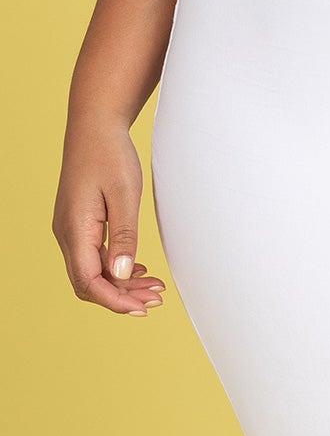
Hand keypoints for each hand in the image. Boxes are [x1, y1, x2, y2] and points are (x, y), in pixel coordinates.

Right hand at [52, 115, 166, 316]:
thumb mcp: (125, 196)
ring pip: (92, 273)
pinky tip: (139, 269)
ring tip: (155, 288)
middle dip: (121, 297)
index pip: (88, 282)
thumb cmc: (110, 155)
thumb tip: (122, 274)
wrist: (94, 127)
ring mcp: (70, 230)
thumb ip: (124, 237)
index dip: (114, 301)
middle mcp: (67, 233)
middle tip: (156, 299)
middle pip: (89, 283)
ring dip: (122, 285)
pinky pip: (94, 258)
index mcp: (75, 228)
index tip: (143, 308)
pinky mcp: (79, 225)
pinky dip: (116, 269)